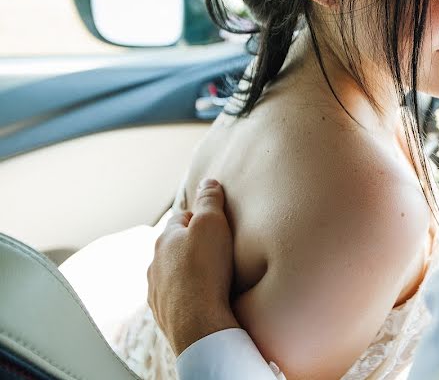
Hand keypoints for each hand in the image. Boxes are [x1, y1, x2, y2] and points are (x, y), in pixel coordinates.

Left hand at [147, 179, 240, 355]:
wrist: (196, 323)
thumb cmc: (205, 269)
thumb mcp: (212, 223)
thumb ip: (209, 200)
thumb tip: (207, 181)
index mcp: (165, 239)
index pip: (181, 218)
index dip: (200, 217)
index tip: (216, 223)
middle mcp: (154, 264)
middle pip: (175, 247)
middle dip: (192, 246)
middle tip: (216, 250)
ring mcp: (156, 291)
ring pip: (172, 273)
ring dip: (187, 272)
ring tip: (211, 277)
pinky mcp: (164, 314)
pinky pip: (176, 298)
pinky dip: (187, 295)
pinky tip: (202, 299)